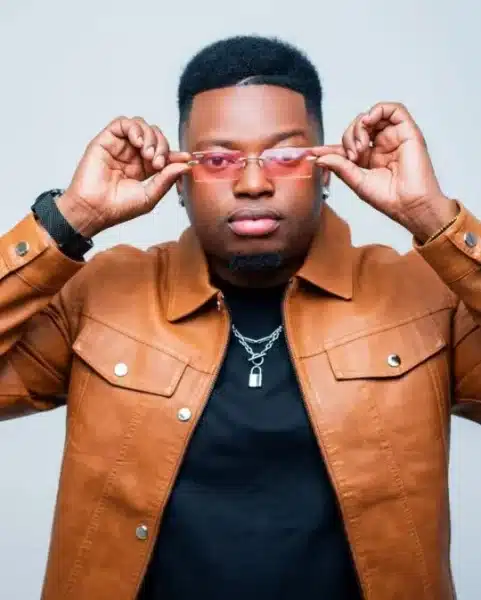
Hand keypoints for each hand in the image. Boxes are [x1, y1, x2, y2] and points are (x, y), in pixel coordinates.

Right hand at [57, 117, 190, 237]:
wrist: (95, 209)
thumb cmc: (118, 208)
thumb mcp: (150, 195)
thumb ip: (167, 179)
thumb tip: (186, 165)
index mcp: (144, 169)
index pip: (163, 152)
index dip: (175, 153)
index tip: (185, 158)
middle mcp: (132, 155)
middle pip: (155, 136)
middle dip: (162, 145)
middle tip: (158, 162)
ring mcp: (119, 147)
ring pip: (141, 126)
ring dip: (150, 136)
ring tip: (147, 154)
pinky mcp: (106, 140)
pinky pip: (123, 123)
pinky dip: (134, 128)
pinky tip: (138, 142)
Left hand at [315, 103, 456, 240]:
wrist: (410, 204)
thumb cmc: (388, 198)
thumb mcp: (356, 181)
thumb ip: (339, 166)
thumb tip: (318, 157)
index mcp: (369, 159)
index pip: (346, 145)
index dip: (329, 147)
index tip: (313, 152)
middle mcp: (381, 146)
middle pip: (356, 127)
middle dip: (348, 138)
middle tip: (352, 157)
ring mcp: (394, 137)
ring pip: (371, 116)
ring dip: (359, 126)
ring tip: (361, 147)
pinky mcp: (407, 131)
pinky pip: (393, 109)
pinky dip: (378, 110)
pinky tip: (368, 122)